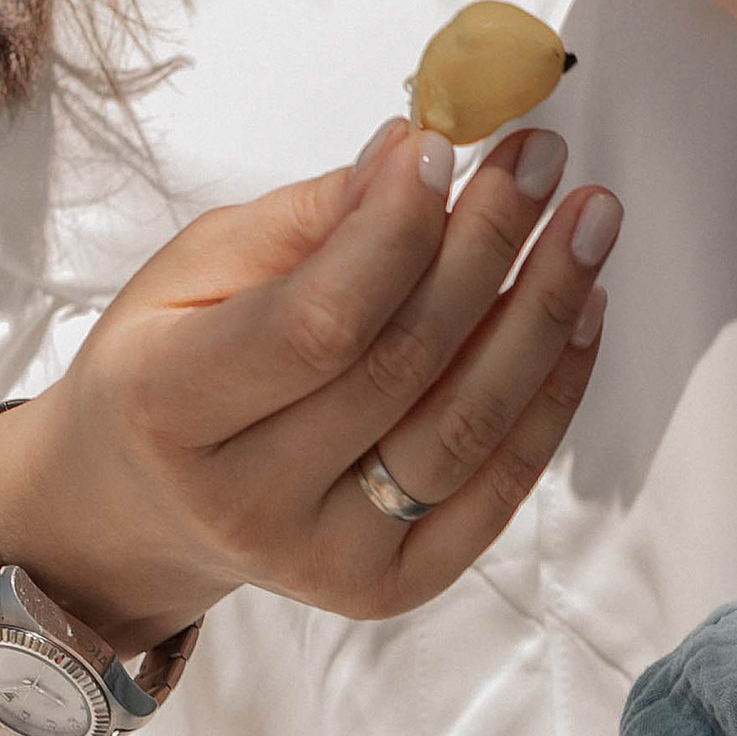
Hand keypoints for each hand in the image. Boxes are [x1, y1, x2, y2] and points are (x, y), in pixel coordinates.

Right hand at [0, 123, 617, 652]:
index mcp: (170, 409)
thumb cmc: (168, 368)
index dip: (394, 235)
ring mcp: (328, 561)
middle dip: (487, 249)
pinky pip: (497, 490)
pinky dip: (552, 397)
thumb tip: (409, 157)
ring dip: (542, 317)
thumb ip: (303, 223)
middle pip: (403, 369)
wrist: (146, 507)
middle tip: (544, 160)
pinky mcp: (393, 587)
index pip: (315, 323)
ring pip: (465, 431)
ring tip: (590, 225)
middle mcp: (249, 502)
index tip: (447, 148)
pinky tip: (584, 313)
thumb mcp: (193, 273)